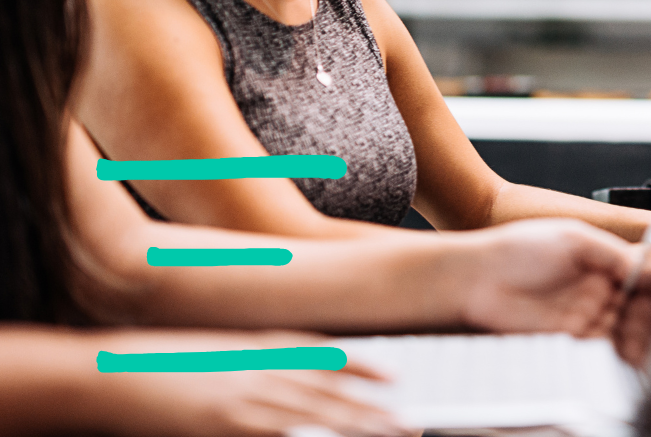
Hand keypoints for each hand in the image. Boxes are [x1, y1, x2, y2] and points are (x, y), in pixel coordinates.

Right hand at [83, 330, 404, 436]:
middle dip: (372, 412)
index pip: (325, 357)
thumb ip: (258, 360)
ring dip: (355, 429)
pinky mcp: (228, 425)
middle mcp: (261, 372)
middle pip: (330, 394)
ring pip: (316, 418)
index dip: (363, 368)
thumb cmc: (163, 364)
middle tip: (408, 423)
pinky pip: (280, 435)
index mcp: (260, 349)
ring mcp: (247, 401)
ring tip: (392, 435)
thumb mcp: (220, 352)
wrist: (115, 372)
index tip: (395, 378)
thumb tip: (292, 371)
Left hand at [457, 218, 650, 339]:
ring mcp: (588, 315)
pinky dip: (625, 352)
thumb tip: (648, 266)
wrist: (475, 279)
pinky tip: (635, 354)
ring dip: (645, 336)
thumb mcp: (573, 240)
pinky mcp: (573, 339)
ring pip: (630, 329)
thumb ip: (613, 255)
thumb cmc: (516, 249)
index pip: (647, 273)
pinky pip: (607, 348)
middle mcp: (600, 288)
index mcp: (605, 260)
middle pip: (644, 305)